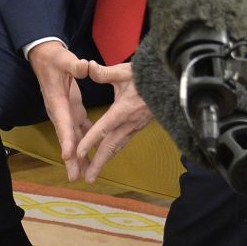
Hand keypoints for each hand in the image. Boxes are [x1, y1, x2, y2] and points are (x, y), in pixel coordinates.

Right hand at [28, 41, 91, 180]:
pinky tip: (94, 154)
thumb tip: (86, 66)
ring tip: (85, 174)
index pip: (62, 122)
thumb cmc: (54, 58)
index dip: (65, 139)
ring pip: (73, 138)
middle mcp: (60, 111)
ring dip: (78, 156)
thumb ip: (75, 65)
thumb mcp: (63, 58)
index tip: (68, 156)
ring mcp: (66, 112)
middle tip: (75, 177)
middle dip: (71, 158)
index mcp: (57, 101)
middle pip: (66, 138)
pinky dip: (86, 143)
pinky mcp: (72, 110)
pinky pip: (80, 130)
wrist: (46, 57)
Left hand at [75, 61, 152, 183]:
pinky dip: (112, 152)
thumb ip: (104, 72)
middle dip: (98, 163)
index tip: (78, 153)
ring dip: (104, 161)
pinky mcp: (137, 127)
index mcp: (124, 110)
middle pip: (110, 146)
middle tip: (86, 179)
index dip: (90, 141)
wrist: (168, 82)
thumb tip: (87, 66)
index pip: (103, 128)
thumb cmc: (145, 76)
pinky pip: (122, 143)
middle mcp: (129, 122)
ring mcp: (135, 127)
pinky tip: (104, 157)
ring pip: (117, 147)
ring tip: (92, 174)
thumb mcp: (124, 71)